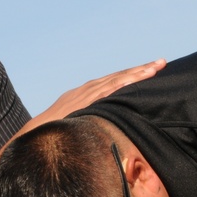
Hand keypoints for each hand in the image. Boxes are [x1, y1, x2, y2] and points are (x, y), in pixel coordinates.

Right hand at [38, 59, 166, 121]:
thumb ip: (91, 122)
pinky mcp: (84, 101)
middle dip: (141, 69)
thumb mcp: (76, 123)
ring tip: (155, 68)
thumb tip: (104, 130)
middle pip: (120, 76)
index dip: (133, 75)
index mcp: (88, 94)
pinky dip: (121, 83)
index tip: (151, 70)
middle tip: (162, 62)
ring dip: (137, 73)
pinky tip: (135, 78)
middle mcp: (89, 90)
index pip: (115, 81)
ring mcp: (86, 94)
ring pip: (117, 80)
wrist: (35, 133)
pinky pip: (106, 91)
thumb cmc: (56, 132)